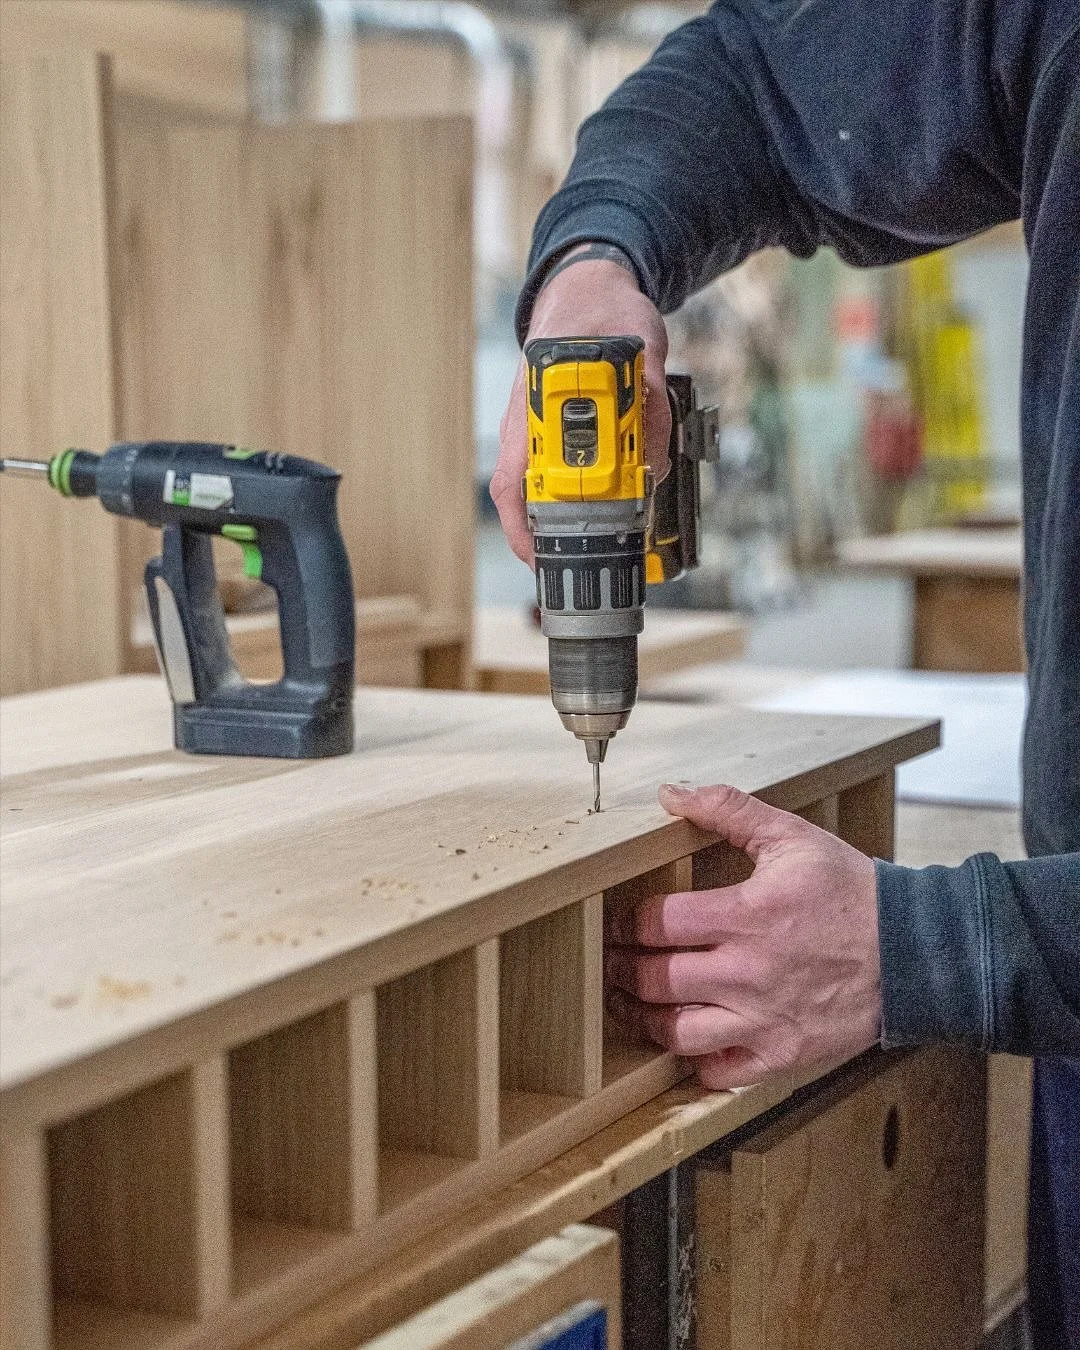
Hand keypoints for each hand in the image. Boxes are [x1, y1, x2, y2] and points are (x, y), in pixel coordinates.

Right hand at [490, 252, 669, 564]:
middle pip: (521, 491)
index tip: (539, 552)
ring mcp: (535, 425)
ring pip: (537, 482)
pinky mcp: (552, 426)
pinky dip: (577, 493)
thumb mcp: (640, 345)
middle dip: (543, 532)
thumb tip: (653, 455)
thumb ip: (650, 395)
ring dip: (562, 515)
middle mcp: (526, 420)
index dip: (523, 523)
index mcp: (535, 401)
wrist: (585, 289)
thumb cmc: (603, 312)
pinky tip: (601, 510)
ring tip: (593, 545)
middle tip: (571, 563)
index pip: (515, 476)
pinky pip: (557, 468)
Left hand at [605, 783, 881, 1089]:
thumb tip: (671, 793)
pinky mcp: (782, 1055)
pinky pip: (719, 1073)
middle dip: (622, 968)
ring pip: (677, 1032)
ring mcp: (764, 1019)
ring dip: (645, 1018)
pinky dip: (695, 1062)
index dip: (629, 921)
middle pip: (656, 979)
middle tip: (611, 961)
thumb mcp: (793, 838)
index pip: (659, 922)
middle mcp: (749, 972)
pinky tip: (688, 1040)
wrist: (917, 952)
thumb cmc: (854, 894)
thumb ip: (729, 809)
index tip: (621, 920)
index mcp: (747, 914)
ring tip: (633, 1001)